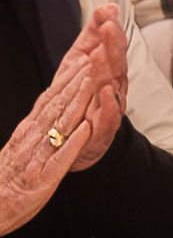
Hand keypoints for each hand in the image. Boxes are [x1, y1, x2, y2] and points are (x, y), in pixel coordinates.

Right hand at [0, 49, 114, 236]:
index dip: (69, 80)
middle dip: (76, 82)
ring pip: (59, 124)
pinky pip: (60, 156)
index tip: (85, 60)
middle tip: (94, 59)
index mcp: (30, 130)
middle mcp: (33, 137)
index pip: (52, 100)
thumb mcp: (26, 146)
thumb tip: (52, 107)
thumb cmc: (14, 178)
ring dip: (76, 102)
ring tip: (93, 82)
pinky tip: (86, 128)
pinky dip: (73, 141)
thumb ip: (39, 128)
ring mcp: (38, 154)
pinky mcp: (44, 176)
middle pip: (57, 105)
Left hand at [66, 3, 126, 162]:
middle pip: (116, 65)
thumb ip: (94, 33)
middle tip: (109, 28)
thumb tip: (109, 6)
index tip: (108, 16)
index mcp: (111, 71)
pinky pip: (108, 117)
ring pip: (112, 87)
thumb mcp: (83, 59)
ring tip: (102, 53)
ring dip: (108, 70)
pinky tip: (106, 92)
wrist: (75, 137)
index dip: (112, 33)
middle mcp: (114, 88)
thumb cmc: (83, 96)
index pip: (114, 48)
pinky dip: (109, 105)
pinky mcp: (102, 130)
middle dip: (114, 46)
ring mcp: (109, 109)